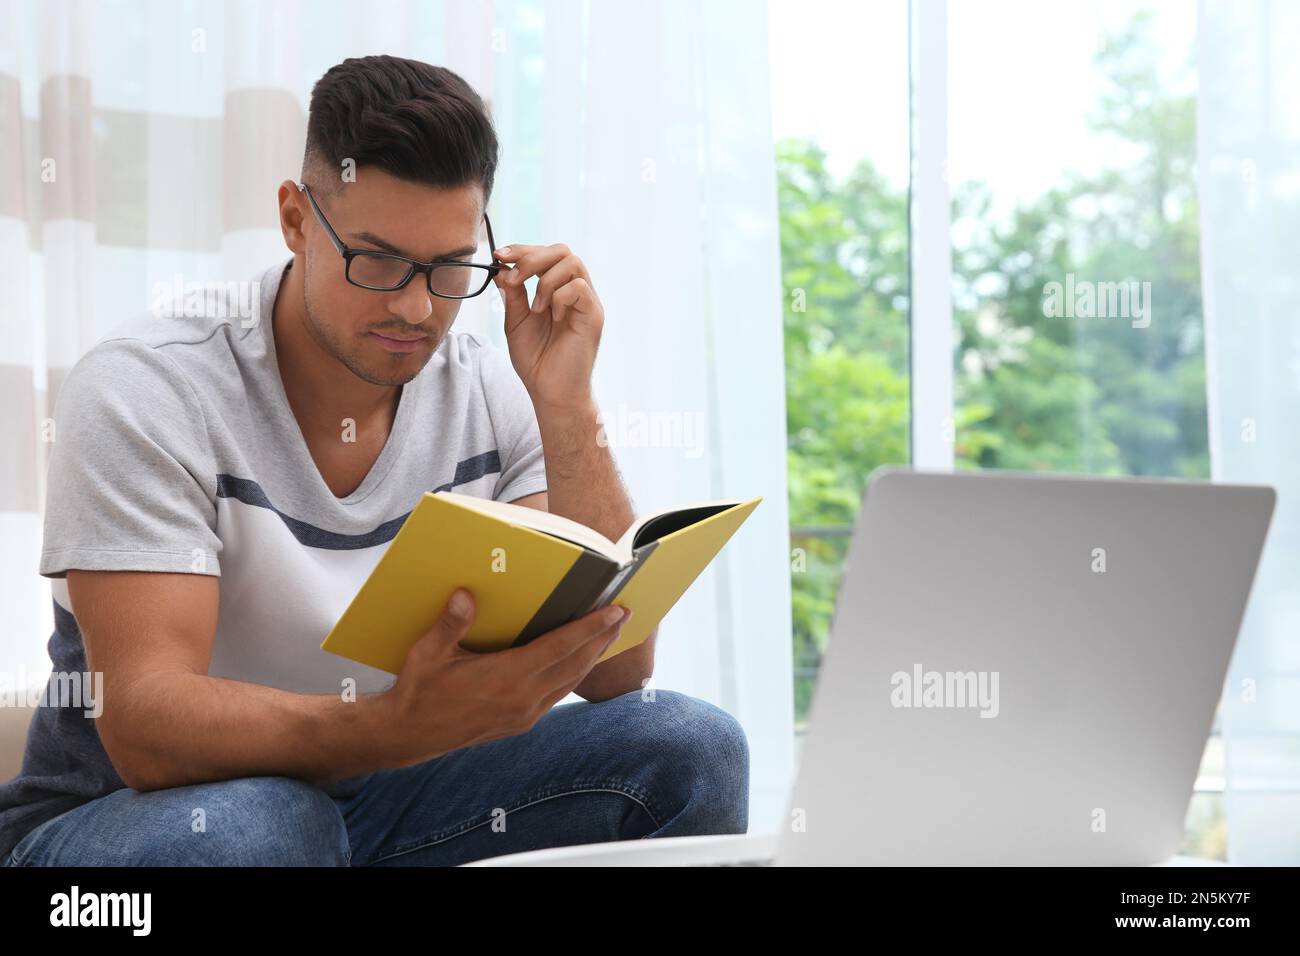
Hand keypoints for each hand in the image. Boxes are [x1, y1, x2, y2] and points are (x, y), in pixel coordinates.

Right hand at [382, 588, 630, 766]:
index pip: (560, 647)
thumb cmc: (419, 690)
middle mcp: (523, 699)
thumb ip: (451, 623)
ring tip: (609, 634)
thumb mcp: (428, 653)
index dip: (590, 628)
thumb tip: (466, 594)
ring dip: (592, 656)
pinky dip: (573, 674)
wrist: (408, 735)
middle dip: (602, 638)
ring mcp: (524, 714)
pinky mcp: (520, 723)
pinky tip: (579, 662)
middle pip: (575, 664)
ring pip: (570, 681)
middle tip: (623, 615)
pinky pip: (557, 694)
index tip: (614, 611)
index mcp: (506, 678)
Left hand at [492, 242, 603, 412]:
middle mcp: (575, 291)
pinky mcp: (594, 315)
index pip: (545, 255)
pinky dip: (559, 297)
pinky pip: (579, 287)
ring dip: (545, 281)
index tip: (499, 255)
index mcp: (556, 290)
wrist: (551, 392)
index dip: (522, 250)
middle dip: (532, 258)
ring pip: (572, 263)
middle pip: (561, 251)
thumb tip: (501, 267)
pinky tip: (553, 317)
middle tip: (513, 279)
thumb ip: (512, 294)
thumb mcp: (516, 322)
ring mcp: (587, 302)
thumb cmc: (537, 360)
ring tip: (536, 308)